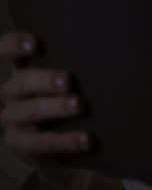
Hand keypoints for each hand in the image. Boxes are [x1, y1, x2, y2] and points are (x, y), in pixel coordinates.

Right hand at [0, 32, 88, 163]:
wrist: (54, 146)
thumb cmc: (63, 98)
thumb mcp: (61, 81)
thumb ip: (70, 66)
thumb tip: (105, 50)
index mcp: (19, 70)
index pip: (3, 51)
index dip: (13, 45)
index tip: (34, 43)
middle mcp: (8, 93)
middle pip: (21, 83)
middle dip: (44, 81)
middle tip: (67, 80)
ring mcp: (11, 119)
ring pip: (29, 112)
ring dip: (55, 108)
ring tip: (79, 105)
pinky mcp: (19, 144)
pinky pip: (41, 143)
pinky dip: (66, 140)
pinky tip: (86, 139)